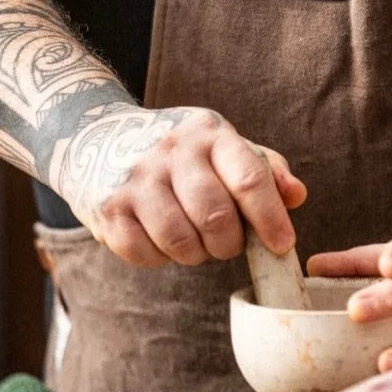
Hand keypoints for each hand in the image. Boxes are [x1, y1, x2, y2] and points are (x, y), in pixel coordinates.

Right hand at [54, 104, 305, 269]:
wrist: (94, 135)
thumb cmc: (175, 150)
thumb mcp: (219, 144)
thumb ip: (263, 169)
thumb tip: (297, 196)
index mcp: (209, 133)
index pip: (249, 179)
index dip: (271, 219)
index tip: (282, 246)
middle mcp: (172, 150)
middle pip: (216, 218)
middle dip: (229, 244)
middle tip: (226, 244)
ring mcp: (136, 178)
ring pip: (181, 243)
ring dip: (195, 255)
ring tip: (194, 242)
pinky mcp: (108, 208)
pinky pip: (145, 254)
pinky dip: (159, 258)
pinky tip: (159, 240)